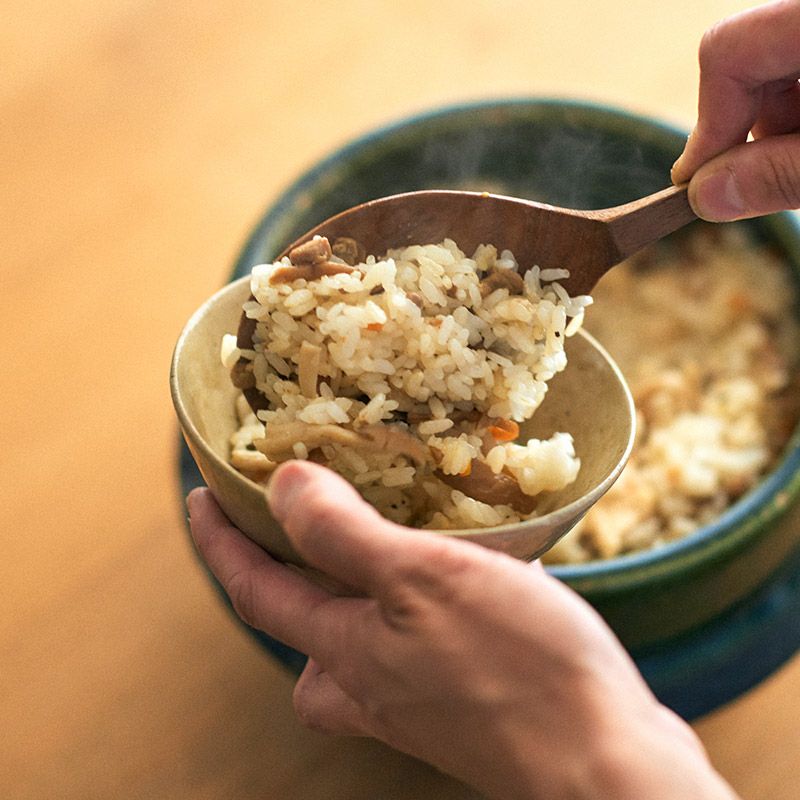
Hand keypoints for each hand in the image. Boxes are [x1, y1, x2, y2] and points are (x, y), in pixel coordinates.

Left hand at [188, 461, 736, 799]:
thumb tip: (284, 487)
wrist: (605, 765)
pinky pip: (422, 648)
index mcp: (349, 652)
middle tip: (292, 532)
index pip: (257, 590)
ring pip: (361, 647)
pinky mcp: (468, 704)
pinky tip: (474, 574)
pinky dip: (426, 607)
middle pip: (301, 637)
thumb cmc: (518, 667)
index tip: (201, 496)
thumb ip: (345, 533)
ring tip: (382, 547)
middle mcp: (374, 686)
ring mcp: (420, 703)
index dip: (221, 540)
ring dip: (355, 598)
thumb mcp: (422, 577)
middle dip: (283, 585)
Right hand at [672, 0, 799, 220]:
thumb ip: (779, 175)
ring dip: (781, 122)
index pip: (727, 52)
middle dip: (749, 127)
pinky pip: (799, 63)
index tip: (701, 183)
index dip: (707, 124)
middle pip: (748, 58)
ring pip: (775, 63)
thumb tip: (706, 195)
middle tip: (773, 175)